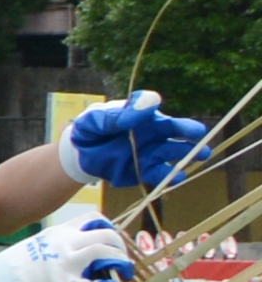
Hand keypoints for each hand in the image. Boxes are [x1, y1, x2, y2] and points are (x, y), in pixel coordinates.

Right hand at [0, 212, 135, 281]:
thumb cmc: (11, 270)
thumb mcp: (35, 247)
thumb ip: (59, 246)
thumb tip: (79, 251)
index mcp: (57, 234)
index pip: (93, 220)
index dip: (109, 230)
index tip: (111, 243)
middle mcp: (65, 244)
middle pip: (107, 235)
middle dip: (120, 248)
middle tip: (122, 263)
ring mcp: (67, 264)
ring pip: (107, 253)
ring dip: (121, 264)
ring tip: (122, 275)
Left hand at [67, 89, 209, 194]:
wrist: (79, 155)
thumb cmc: (90, 130)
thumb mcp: (97, 119)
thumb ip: (119, 114)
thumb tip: (148, 104)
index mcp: (144, 117)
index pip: (162, 116)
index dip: (174, 119)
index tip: (182, 123)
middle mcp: (153, 134)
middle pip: (175, 132)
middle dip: (191, 133)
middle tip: (202, 136)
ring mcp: (151, 153)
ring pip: (173, 154)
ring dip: (188, 155)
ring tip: (202, 155)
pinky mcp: (144, 172)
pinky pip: (159, 174)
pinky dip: (169, 176)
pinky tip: (178, 176)